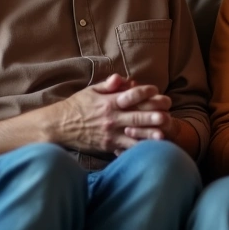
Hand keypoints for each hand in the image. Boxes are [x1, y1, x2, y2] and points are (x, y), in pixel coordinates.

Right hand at [50, 74, 171, 154]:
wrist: (59, 126)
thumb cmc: (77, 106)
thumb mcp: (91, 90)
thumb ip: (108, 85)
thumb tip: (121, 78)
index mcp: (109, 102)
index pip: (133, 95)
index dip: (147, 92)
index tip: (156, 90)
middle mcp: (112, 118)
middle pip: (138, 116)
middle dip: (155, 114)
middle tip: (169, 113)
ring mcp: (110, 133)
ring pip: (134, 135)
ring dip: (149, 135)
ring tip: (163, 135)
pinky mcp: (108, 146)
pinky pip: (125, 148)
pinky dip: (137, 150)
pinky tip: (149, 151)